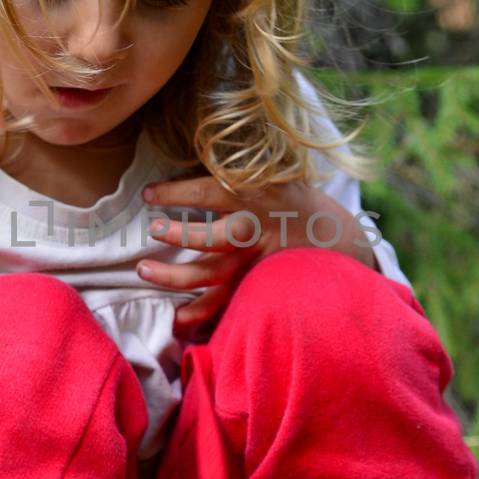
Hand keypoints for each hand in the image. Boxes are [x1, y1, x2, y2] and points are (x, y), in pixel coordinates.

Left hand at [138, 177, 377, 332]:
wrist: (334, 237)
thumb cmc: (288, 200)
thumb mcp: (268, 176)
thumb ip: (233, 175)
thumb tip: (186, 160)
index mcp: (254, 197)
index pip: (209, 192)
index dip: (176, 193)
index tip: (148, 194)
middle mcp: (254, 231)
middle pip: (213, 238)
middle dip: (180, 236)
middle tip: (152, 230)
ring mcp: (254, 263)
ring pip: (213, 276)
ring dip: (176, 278)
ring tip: (144, 272)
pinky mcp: (255, 285)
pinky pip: (225, 303)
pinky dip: (200, 313)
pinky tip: (174, 318)